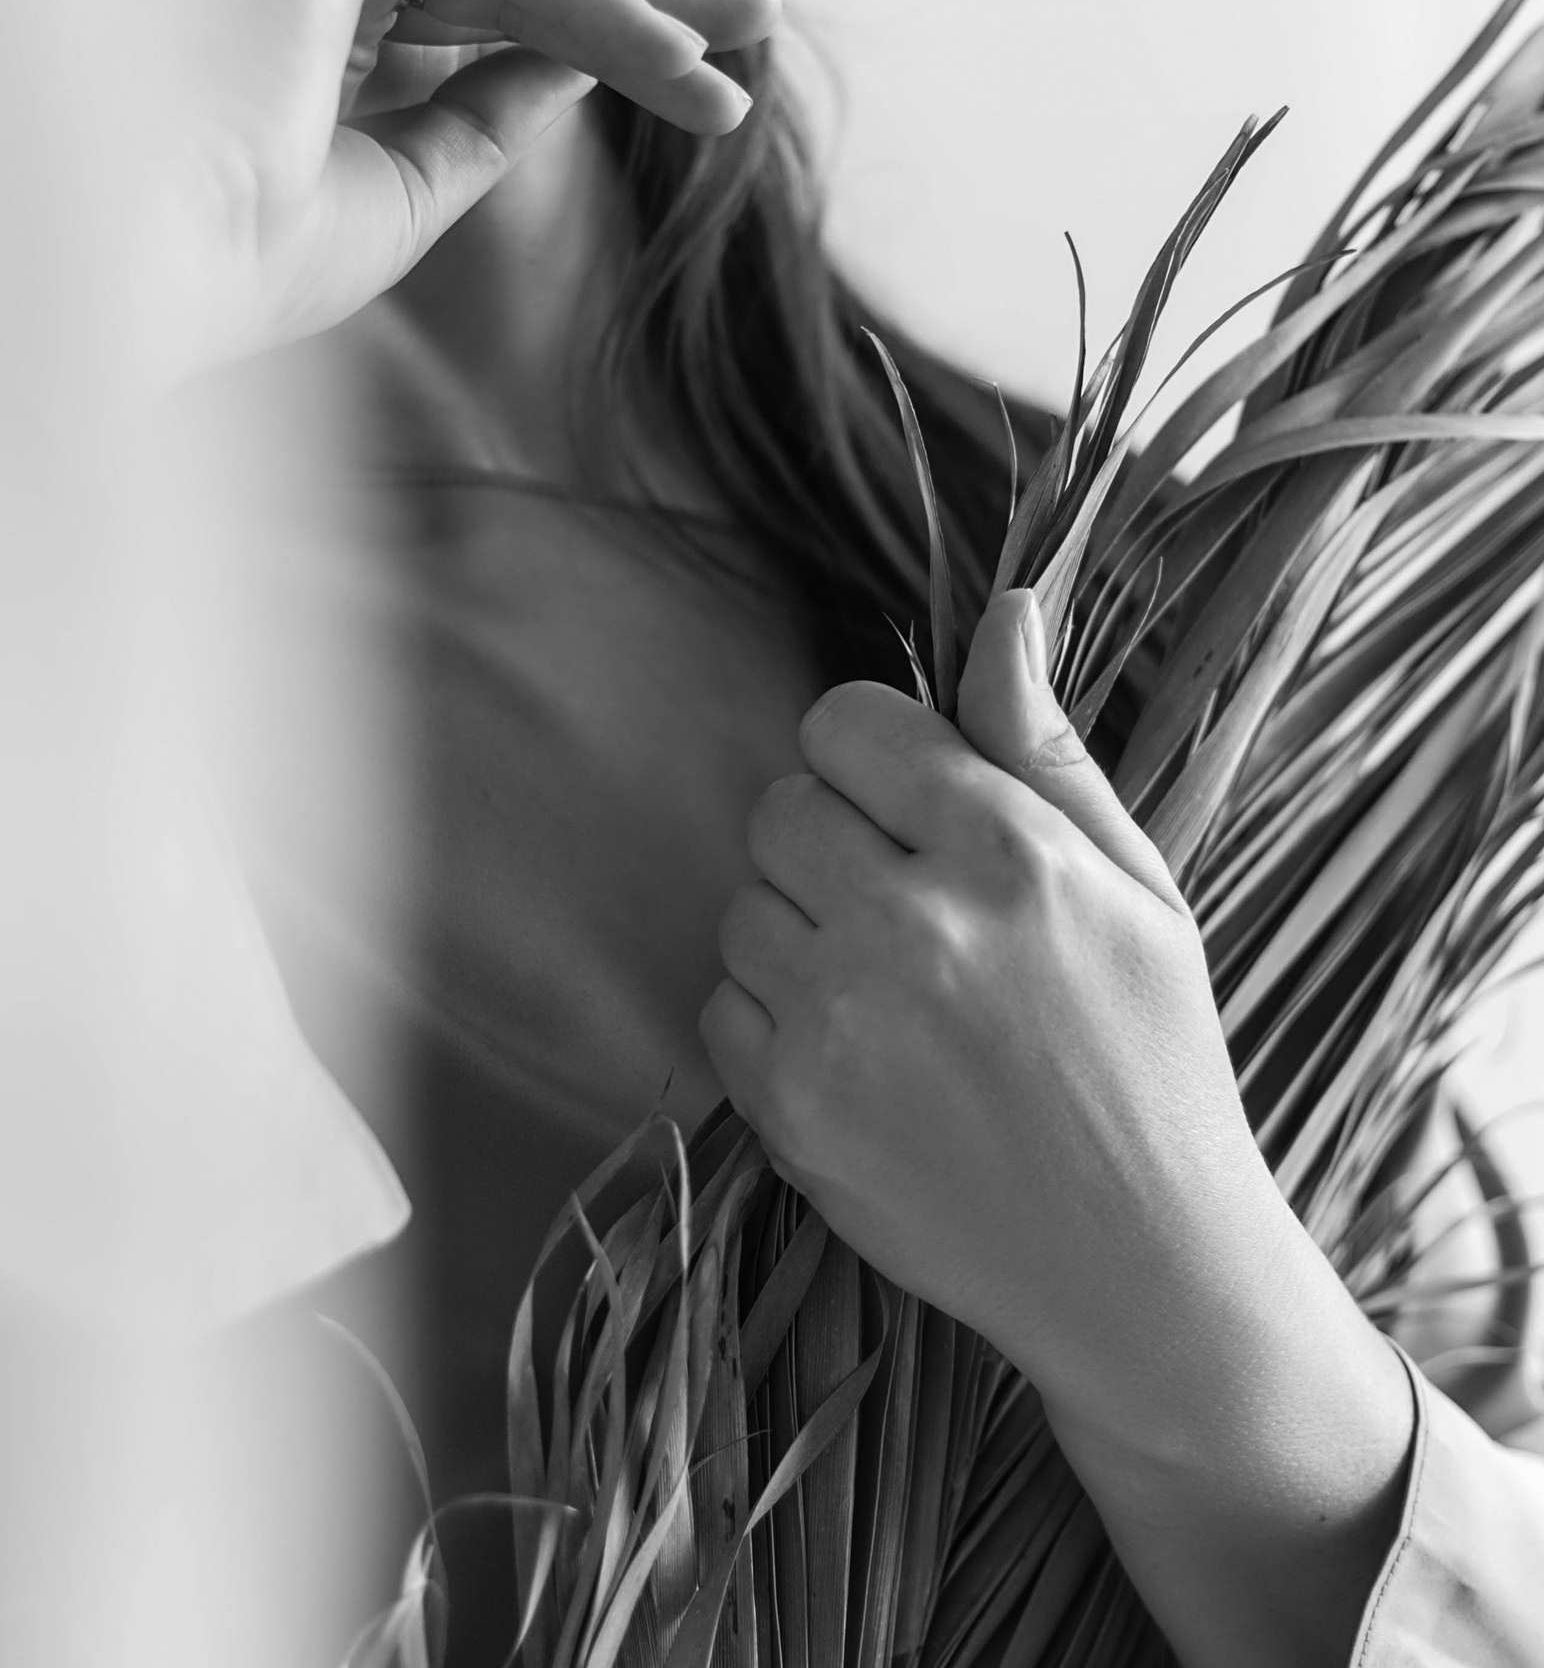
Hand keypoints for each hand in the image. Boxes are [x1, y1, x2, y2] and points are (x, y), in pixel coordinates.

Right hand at [130, 0, 776, 377]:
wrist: (137, 263)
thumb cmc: (235, 256)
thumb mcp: (401, 192)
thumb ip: (481, 117)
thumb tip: (577, 67)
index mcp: (293, 30)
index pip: (467, 20)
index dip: (588, 45)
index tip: (700, 82)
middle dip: (638, 3)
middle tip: (759, 20)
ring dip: (632, 21)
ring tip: (726, 84)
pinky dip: (591, 6)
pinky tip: (674, 63)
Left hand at [702, 591, 1260, 1425]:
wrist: (1140, 1269)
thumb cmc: (1152, 1055)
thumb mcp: (1136, 884)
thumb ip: (1046, 743)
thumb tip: (1009, 605)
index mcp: (1005, 852)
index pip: (848, 722)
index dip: (876, 755)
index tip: (913, 804)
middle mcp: (911, 923)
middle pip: (781, 805)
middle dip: (832, 838)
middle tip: (905, 905)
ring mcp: (841, 1020)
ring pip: (743, 903)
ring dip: (798, 930)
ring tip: (889, 989)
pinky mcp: (792, 1108)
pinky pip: (722, 1006)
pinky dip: (773, 1024)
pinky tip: (860, 1056)